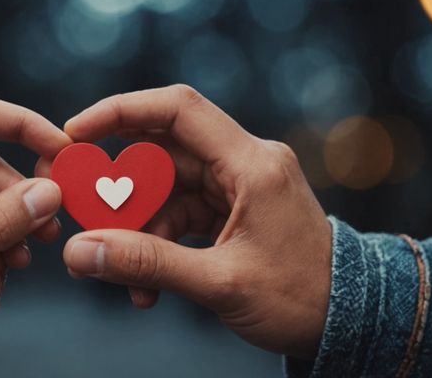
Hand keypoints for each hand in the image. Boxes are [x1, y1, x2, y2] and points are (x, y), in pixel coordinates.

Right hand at [53, 85, 331, 359]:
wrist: (354, 322)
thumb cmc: (303, 299)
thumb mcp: (220, 283)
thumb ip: (147, 263)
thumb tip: (80, 252)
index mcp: (251, 163)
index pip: (178, 110)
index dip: (121, 112)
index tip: (77, 132)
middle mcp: (245, 163)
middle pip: (162, 155)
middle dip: (121, 190)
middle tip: (87, 218)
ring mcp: (239, 186)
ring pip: (166, 190)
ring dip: (138, 229)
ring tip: (123, 274)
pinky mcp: (234, 209)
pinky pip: (180, 213)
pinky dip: (158, 244)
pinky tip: (148, 286)